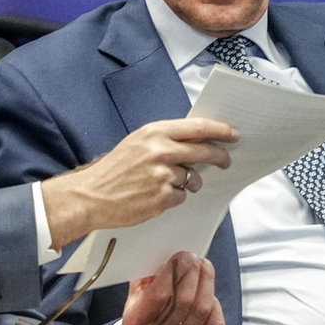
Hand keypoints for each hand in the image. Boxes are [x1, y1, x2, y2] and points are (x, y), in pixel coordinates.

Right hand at [41, 118, 237, 249]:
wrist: (91, 195)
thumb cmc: (114, 169)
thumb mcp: (137, 142)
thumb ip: (165, 139)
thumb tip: (195, 141)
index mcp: (154, 132)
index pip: (198, 127)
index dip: (220, 130)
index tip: (233, 134)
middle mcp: (161, 150)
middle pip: (204, 152)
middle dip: (219, 157)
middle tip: (225, 161)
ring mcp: (162, 175)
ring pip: (192, 178)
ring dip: (187, 182)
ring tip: (164, 183)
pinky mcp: (162, 197)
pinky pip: (180, 196)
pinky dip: (173, 197)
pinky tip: (154, 196)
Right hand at [122, 252, 224, 324]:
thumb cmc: (141, 320)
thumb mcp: (134, 298)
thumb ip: (146, 277)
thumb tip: (167, 255)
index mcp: (137, 323)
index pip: (159, 295)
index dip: (174, 272)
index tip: (181, 255)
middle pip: (184, 301)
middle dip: (193, 273)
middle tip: (195, 258)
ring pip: (202, 310)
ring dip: (207, 283)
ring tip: (204, 268)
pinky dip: (216, 306)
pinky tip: (209, 295)